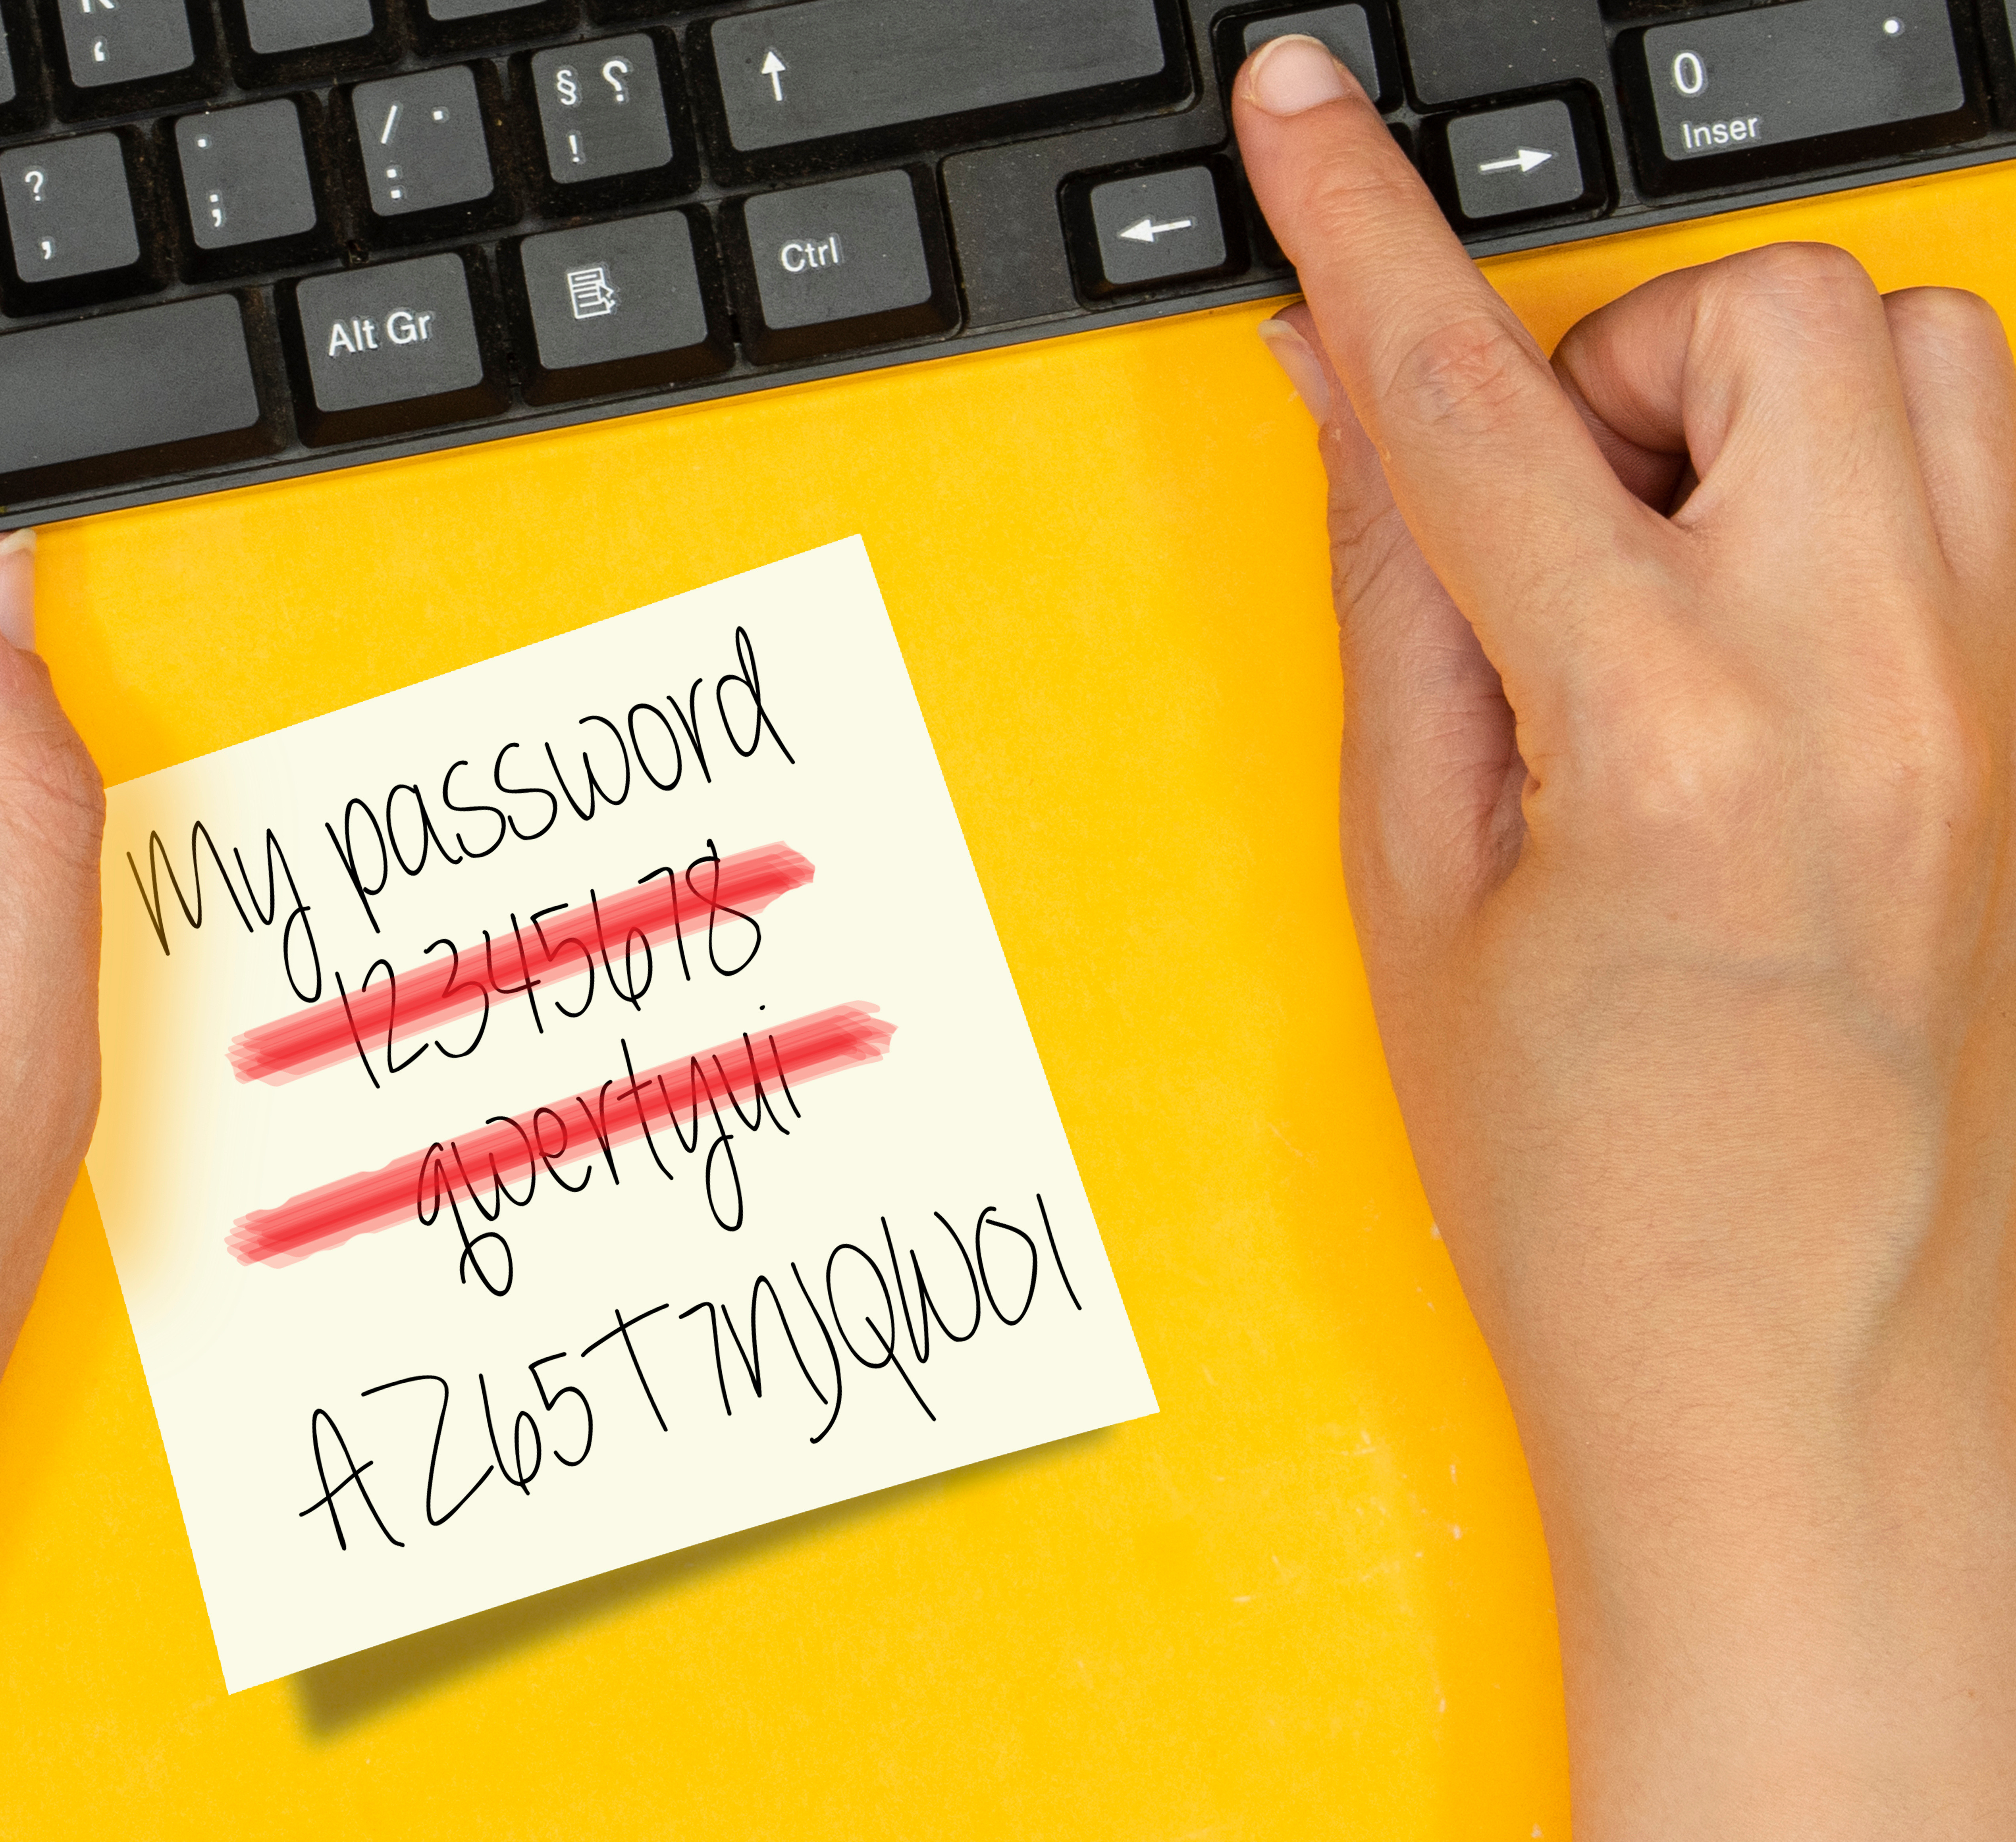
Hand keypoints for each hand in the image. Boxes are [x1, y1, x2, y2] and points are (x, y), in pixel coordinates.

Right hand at [1235, 36, 2014, 1835]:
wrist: (1805, 1395)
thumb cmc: (1596, 1203)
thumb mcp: (1415, 894)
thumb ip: (1393, 610)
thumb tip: (1348, 411)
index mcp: (1679, 746)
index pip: (1477, 401)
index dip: (1359, 230)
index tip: (1306, 114)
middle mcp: (1892, 695)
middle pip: (1773, 316)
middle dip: (1622, 361)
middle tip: (1539, 519)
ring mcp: (2013, 714)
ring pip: (1933, 362)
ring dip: (1764, 408)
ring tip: (1663, 572)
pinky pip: (2006, 488)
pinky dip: (1874, 488)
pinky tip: (1773, 625)